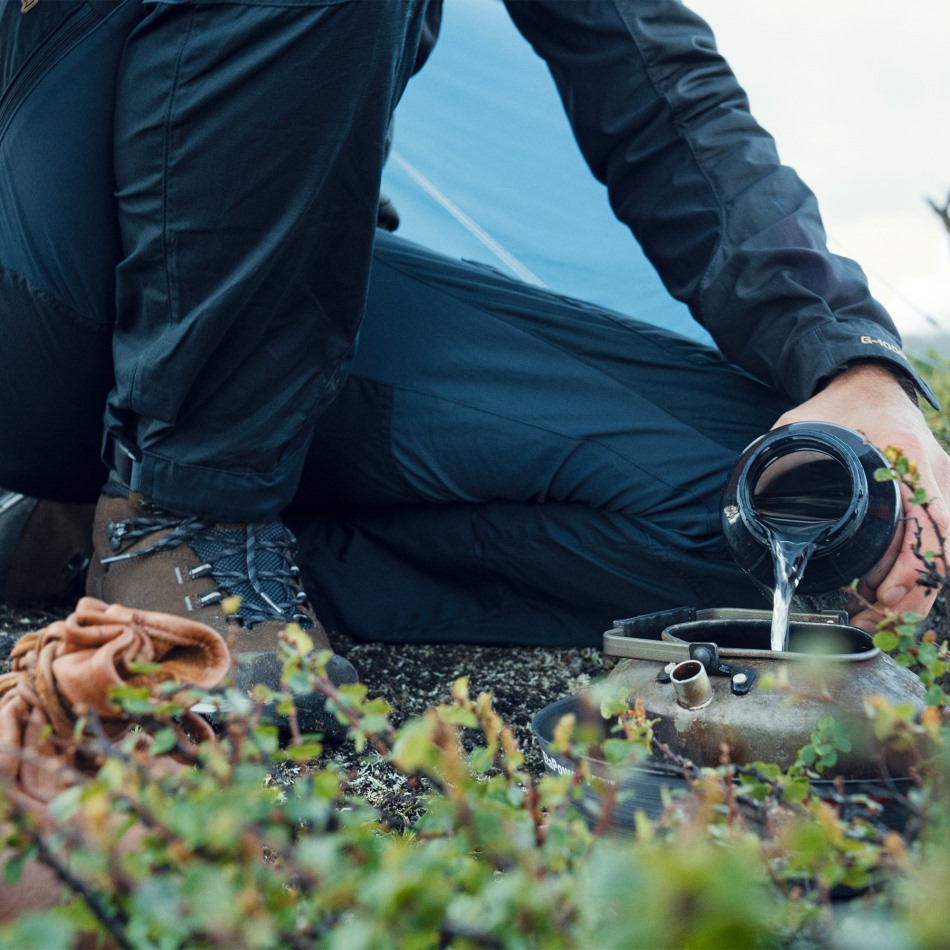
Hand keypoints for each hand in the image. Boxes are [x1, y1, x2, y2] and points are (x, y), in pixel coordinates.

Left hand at [771, 364, 949, 630]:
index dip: (911, 567)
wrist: (871, 379)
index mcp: (905, 457)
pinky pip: (937, 540)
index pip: (929, 524)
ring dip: (916, 587)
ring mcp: (940, 484)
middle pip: (943, 550)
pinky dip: (915, 568)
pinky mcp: (936, 494)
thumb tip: (748, 492)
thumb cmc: (839, 402)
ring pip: (944, 551)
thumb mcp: (802, 424)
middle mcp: (933, 474)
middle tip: (876, 616)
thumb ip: (778, 456)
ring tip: (877, 610)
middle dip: (914, 594)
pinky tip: (887, 587)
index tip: (885, 594)